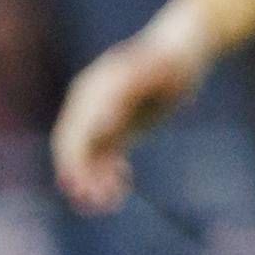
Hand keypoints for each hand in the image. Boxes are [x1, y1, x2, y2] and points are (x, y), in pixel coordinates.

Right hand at [51, 20, 205, 214]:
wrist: (181, 50)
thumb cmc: (171, 60)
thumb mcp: (157, 71)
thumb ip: (129, 91)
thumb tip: (101, 123)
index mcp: (94, 91)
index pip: (73, 133)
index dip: (74, 162)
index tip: (80, 188)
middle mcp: (90, 104)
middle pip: (73, 147)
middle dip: (82, 176)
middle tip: (98, 203)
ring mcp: (100, 116)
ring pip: (86, 156)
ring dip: (94, 181)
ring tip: (112, 201)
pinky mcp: (114, 129)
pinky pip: (102, 157)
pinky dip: (107, 175)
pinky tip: (122, 187)